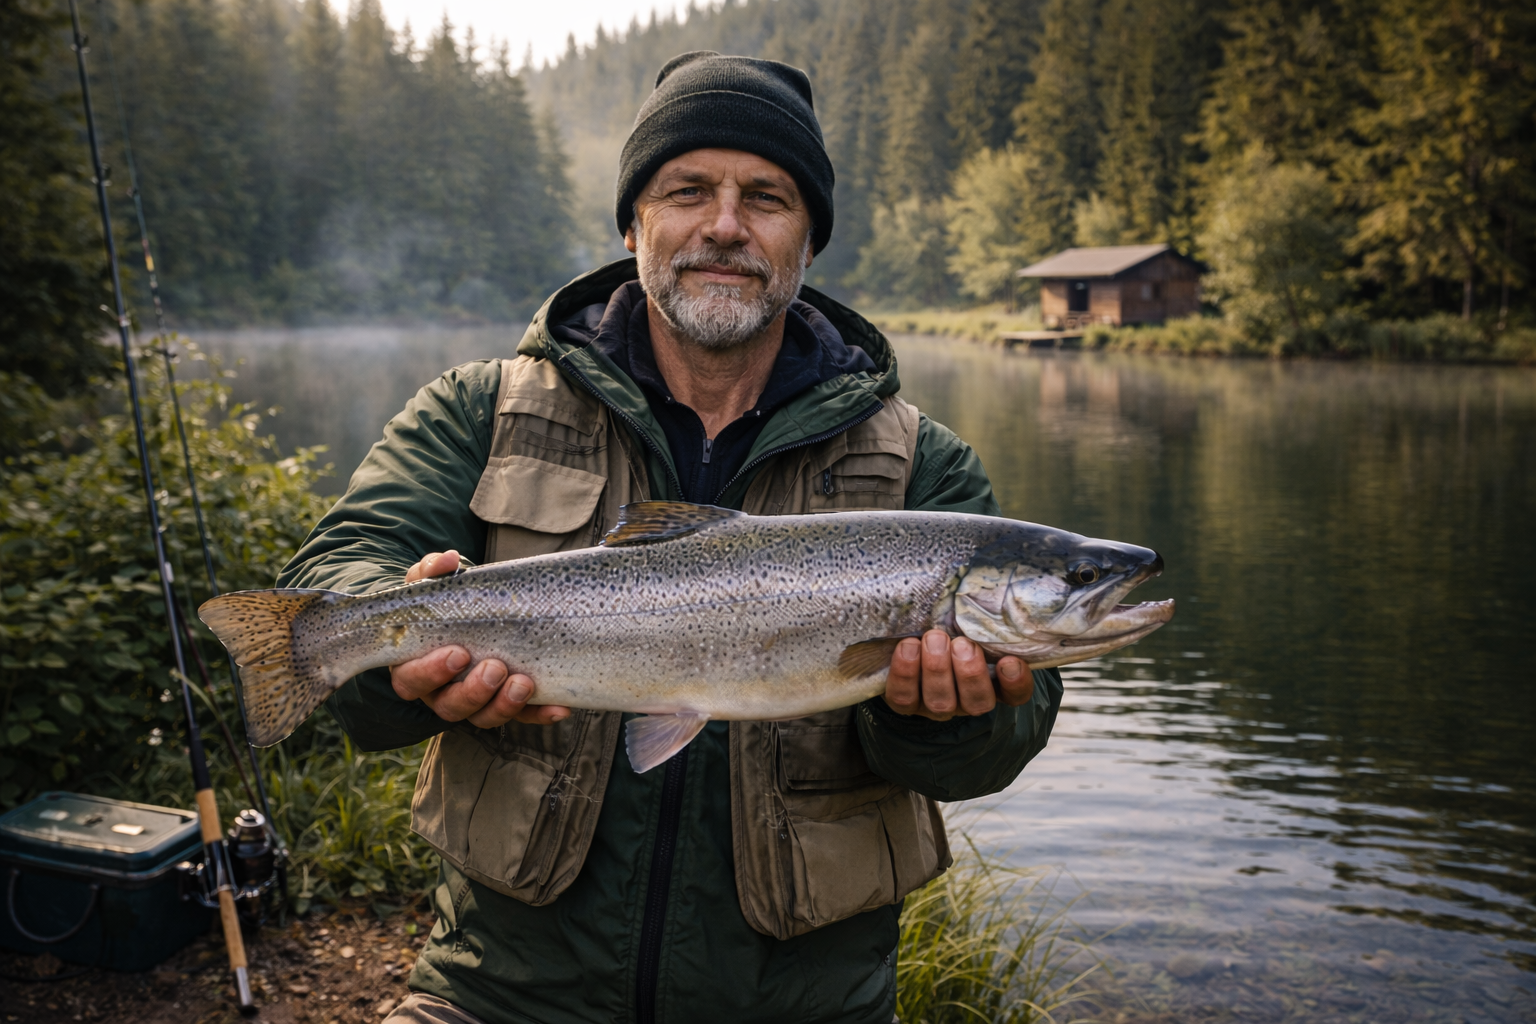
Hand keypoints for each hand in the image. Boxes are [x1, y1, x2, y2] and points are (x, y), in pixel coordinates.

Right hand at [389, 550, 571, 726]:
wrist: (472, 613)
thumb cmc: (445, 603)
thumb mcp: (433, 584)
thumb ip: (433, 571)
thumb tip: (448, 560)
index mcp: (416, 666)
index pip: (412, 680)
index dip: (431, 672)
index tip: (458, 652)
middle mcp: (442, 691)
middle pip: (450, 706)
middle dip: (474, 691)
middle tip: (496, 667)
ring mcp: (475, 702)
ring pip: (484, 717)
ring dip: (505, 705)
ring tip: (524, 683)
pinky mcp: (505, 704)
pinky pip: (522, 716)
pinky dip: (540, 714)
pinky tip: (560, 707)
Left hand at [882, 629, 1033, 721]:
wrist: (906, 637)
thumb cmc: (948, 625)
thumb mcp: (967, 621)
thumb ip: (982, 614)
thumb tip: (993, 588)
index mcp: (991, 683)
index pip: (1014, 695)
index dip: (1016, 684)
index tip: (1009, 661)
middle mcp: (966, 700)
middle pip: (977, 702)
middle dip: (969, 673)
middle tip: (962, 644)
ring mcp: (935, 704)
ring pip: (941, 702)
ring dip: (937, 670)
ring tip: (933, 638)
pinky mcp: (905, 701)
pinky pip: (904, 697)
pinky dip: (905, 673)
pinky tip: (908, 646)